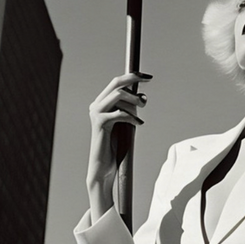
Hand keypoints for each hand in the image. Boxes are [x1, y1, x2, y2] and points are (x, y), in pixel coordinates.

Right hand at [86, 72, 151, 218]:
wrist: (104, 167)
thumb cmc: (115, 146)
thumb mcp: (125, 123)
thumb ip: (129, 109)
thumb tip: (142, 98)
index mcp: (101, 103)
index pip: (116, 83)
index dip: (132, 76)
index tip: (147, 77)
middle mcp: (96, 105)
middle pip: (115, 83)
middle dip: (133, 79)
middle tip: (149, 81)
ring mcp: (96, 113)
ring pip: (118, 95)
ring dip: (134, 100)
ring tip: (142, 108)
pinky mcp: (99, 123)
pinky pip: (119, 112)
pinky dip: (132, 116)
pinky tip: (139, 124)